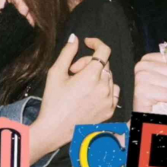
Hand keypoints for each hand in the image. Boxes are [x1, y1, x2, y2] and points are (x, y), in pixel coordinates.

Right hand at [29, 36, 118, 163]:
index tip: (88, 43)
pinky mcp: (111, 109)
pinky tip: (90, 94)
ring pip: (109, 76)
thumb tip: (75, 38)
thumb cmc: (53, 101)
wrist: (55, 129)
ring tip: (81, 85)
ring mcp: (109, 99)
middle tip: (73, 72)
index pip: (104, 50)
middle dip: (89, 63)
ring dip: (97, 76)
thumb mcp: (56, 73)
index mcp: (91, 76)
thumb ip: (67, 53)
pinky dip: (104, 88)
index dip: (96, 43)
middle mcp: (104, 87)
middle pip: (104, 64)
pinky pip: (114, 91)